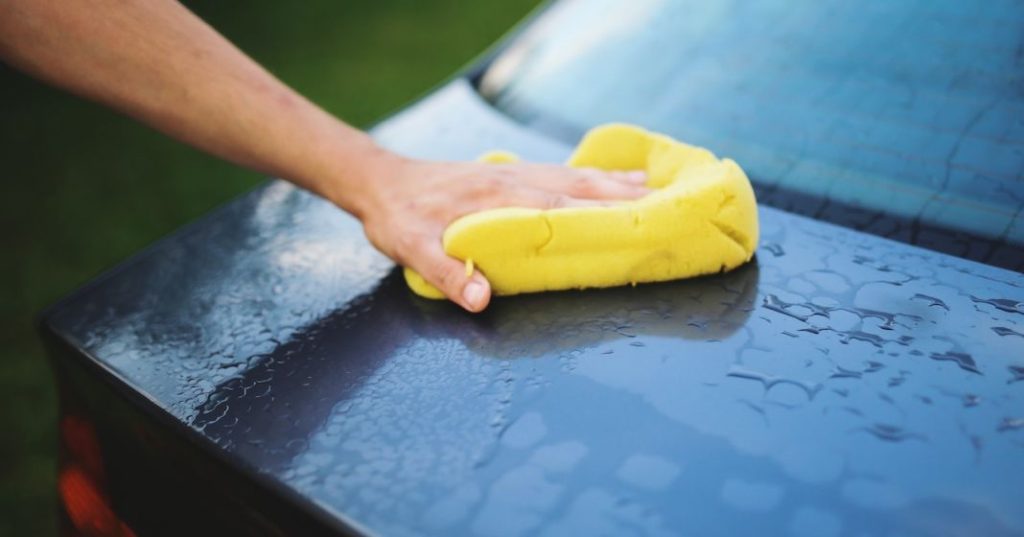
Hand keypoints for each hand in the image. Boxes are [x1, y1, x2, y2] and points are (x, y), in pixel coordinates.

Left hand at [356, 156, 649, 311]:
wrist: (380, 181)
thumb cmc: (398, 217)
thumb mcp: (411, 248)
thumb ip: (446, 273)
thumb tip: (483, 301)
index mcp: (496, 199)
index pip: (559, 206)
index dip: (600, 215)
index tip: (638, 222)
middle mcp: (513, 180)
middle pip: (578, 186)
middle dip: (623, 197)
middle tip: (665, 206)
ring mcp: (514, 173)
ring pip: (574, 175)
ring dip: (614, 182)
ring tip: (653, 188)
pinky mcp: (510, 173)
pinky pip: (560, 172)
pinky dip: (591, 176)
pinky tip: (609, 179)